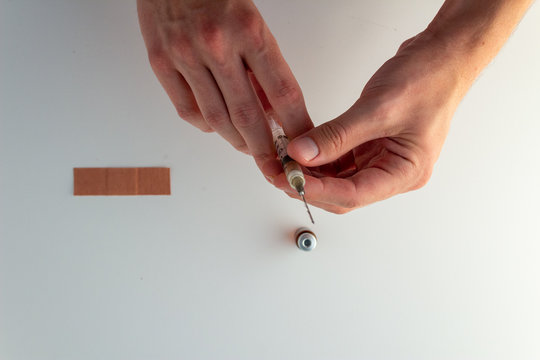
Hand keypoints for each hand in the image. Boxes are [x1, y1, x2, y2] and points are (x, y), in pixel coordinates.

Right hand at [137, 0, 312, 171]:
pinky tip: (217, 127)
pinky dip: (206, 126)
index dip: (297, 125)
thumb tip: (274, 110)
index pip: (283, 91)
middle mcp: (216, 44)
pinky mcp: (160, 61)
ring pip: (216, 119)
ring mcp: (185, 54)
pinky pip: (186, 110)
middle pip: (248, 115)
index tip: (304, 145)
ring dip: (236, 141)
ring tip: (249, 149)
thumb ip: (263, 66)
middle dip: (265, 150)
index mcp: (249, 29)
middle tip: (276, 168)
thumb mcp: (252, 21)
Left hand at [273, 32, 465, 213]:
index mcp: (406, 173)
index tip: (289, 179)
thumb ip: (336, 135)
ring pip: (339, 179)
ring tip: (284, 161)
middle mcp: (394, 172)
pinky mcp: (371, 147)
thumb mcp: (378, 108)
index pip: (353, 194)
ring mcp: (382, 160)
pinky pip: (340, 161)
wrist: (443, 56)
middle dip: (309, 185)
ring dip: (311, 173)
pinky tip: (300, 151)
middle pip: (343, 193)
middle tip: (278, 173)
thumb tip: (301, 154)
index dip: (317, 190)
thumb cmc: (428, 80)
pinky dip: (319, 158)